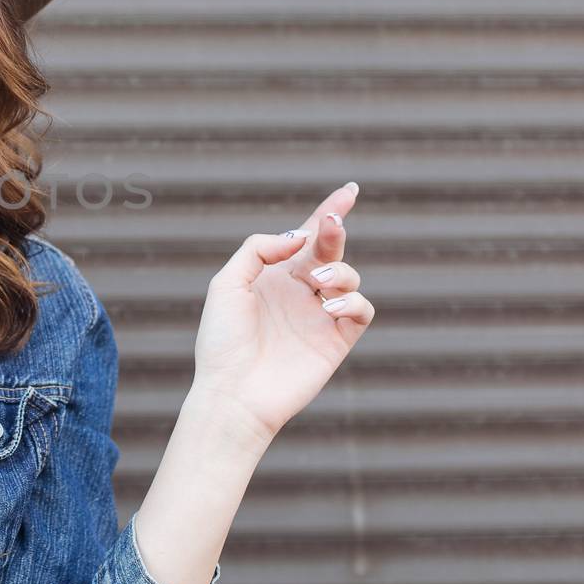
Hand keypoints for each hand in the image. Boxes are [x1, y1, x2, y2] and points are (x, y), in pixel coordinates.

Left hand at [189, 181, 374, 446]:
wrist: (233, 393)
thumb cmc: (222, 341)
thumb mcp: (227, 284)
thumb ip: (259, 249)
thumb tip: (299, 236)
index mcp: (273, 276)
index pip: (306, 237)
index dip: (328, 212)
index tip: (350, 190)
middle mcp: (299, 292)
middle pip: (329, 249)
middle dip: (335, 229)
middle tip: (333, 222)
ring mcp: (319, 316)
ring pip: (349, 276)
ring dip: (339, 270)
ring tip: (317, 283)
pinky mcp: (336, 341)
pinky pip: (361, 310)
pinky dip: (352, 302)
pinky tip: (328, 308)